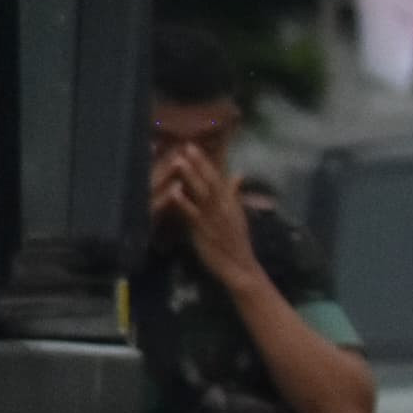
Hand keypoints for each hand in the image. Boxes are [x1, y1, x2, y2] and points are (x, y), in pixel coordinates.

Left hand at [152, 145, 264, 284]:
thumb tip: (238, 174)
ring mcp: (213, 218)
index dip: (205, 162)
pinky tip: (173, 192)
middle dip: (198, 163)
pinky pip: (192, 214)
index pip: (218, 177)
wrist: (239, 267)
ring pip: (201, 193)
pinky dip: (183, 202)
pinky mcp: (204, 231)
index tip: (193, 146)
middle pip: (210, 180)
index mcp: (230, 202)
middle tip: (186, 145)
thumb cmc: (236, 242)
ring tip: (179, 161)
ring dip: (190, 176)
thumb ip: (235, 193)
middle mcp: (223, 207)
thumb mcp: (238, 215)